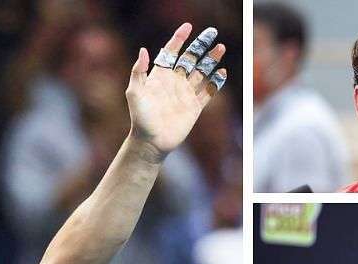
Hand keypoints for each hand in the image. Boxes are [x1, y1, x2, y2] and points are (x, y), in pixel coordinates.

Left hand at [126, 23, 226, 160]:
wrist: (151, 142)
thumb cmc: (140, 118)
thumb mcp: (135, 93)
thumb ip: (138, 72)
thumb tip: (143, 50)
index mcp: (160, 76)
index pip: (171, 52)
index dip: (179, 38)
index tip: (188, 26)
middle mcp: (174, 82)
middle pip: (190, 58)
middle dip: (201, 45)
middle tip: (212, 32)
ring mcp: (185, 94)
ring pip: (202, 72)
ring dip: (211, 60)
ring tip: (220, 47)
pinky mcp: (194, 107)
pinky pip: (208, 92)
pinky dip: (216, 82)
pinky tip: (222, 72)